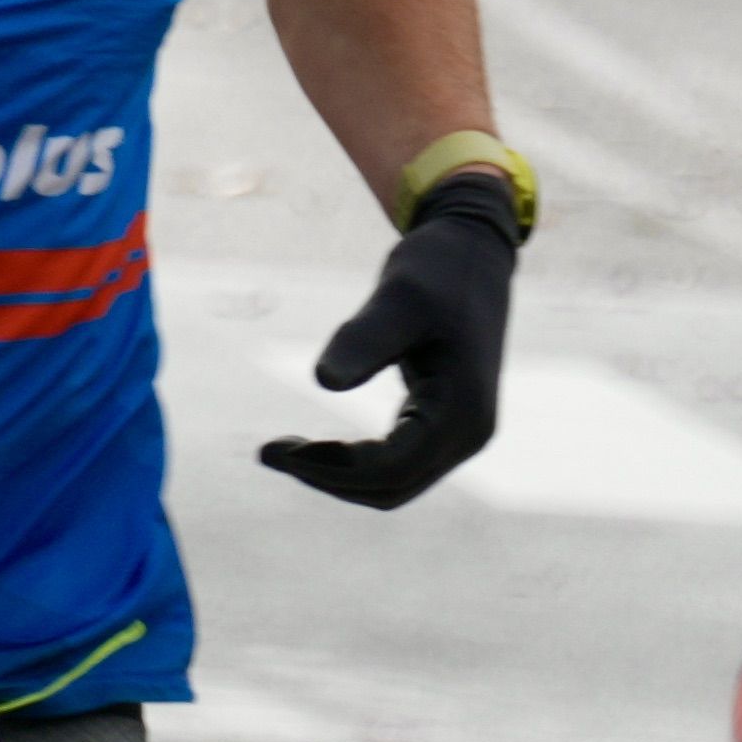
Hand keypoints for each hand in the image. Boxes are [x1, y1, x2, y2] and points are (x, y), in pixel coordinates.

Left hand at [256, 173, 515, 508]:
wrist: (472, 253)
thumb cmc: (437, 267)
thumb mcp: (399, 297)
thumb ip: (365, 338)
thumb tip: (324, 382)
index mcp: (463, 411)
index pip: (391, 468)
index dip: (329, 467)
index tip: (276, 450)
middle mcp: (470, 434)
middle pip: (391, 488)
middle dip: (328, 477)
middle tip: (268, 452)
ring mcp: (462, 434)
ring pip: (394, 484)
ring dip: (337, 476)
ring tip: (284, 451)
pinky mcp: (445, 425)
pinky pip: (397, 465)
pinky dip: (354, 463)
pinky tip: (315, 445)